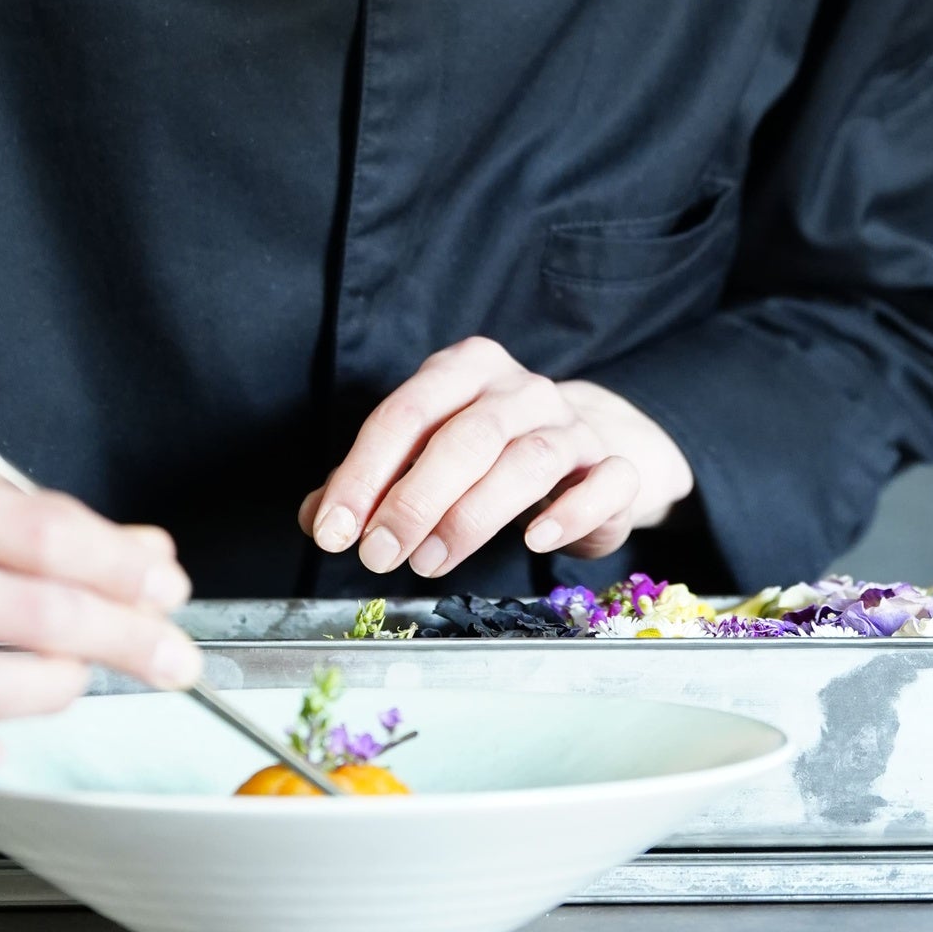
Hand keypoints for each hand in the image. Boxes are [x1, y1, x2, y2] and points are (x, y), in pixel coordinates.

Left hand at [298, 338, 693, 577]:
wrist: (592, 451)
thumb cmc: (491, 454)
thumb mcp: (427, 456)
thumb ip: (372, 483)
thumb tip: (318, 520)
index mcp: (466, 370)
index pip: (406, 413)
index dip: (363, 473)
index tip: (333, 530)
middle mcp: (523, 389)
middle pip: (467, 436)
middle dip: (415, 499)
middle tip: (379, 554)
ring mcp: (574, 426)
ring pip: (528, 461)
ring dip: (473, 516)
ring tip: (430, 562)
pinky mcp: (614, 468)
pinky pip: (602, 483)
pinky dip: (569, 513)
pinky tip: (535, 541)